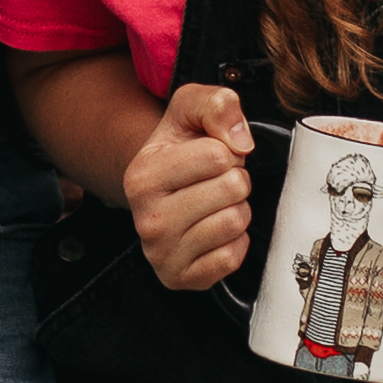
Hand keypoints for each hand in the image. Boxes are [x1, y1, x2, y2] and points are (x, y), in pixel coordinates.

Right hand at [126, 82, 259, 294]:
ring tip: (214, 204)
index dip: (226, 151)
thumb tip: (240, 140)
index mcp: (143, 176)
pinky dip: (233, 243)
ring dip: (236, 209)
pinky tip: (213, 231)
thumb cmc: (180, 147)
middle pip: (232, 190)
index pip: (219, 156)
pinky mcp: (180, 278)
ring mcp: (161, 253)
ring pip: (235, 223)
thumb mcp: (191, 108)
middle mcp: (146, 219)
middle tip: (214, 182)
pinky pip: (232, 257)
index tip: (210, 157)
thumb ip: (217, 104)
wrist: (162, 187)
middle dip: (235, 180)